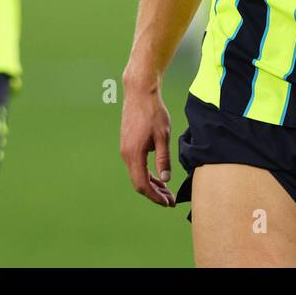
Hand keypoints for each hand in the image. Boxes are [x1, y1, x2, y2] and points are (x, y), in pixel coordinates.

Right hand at [119, 76, 176, 206]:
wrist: (139, 92)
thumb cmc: (152, 111)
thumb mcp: (163, 136)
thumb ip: (163, 159)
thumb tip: (165, 179)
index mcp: (134, 154)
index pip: (143, 184)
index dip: (155, 197)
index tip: (168, 203)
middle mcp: (126, 154)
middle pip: (138, 182)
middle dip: (155, 193)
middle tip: (170, 199)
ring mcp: (125, 148)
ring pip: (137, 174)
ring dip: (151, 184)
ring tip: (167, 189)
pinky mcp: (127, 143)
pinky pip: (136, 165)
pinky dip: (147, 173)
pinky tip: (158, 174)